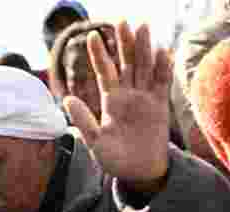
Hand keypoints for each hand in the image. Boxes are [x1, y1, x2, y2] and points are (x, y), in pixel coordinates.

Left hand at [64, 22, 171, 190]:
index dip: (99, 54)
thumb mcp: (94, 142)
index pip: (103, 72)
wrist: (139, 172)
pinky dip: (163, 67)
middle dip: (124, 43)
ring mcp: (144, 98)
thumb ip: (83, 121)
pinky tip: (163, 51)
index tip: (92, 35)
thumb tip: (66, 100)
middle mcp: (127, 95)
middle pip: (126, 63)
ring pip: (144, 67)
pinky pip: (162, 82)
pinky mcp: (160, 105)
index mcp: (109, 101)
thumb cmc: (114, 159)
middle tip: (122, 20)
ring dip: (144, 48)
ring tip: (143, 27)